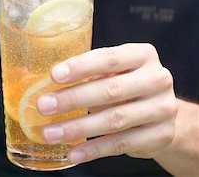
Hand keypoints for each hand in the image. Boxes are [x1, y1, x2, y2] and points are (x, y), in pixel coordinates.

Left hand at [37, 43, 177, 163]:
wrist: (162, 111)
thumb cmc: (128, 83)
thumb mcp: (116, 70)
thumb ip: (92, 71)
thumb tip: (50, 83)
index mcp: (143, 54)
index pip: (109, 58)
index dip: (80, 67)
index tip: (54, 75)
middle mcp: (157, 78)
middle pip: (111, 89)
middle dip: (73, 99)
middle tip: (44, 106)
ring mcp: (162, 108)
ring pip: (114, 119)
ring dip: (78, 128)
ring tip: (50, 133)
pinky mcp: (161, 135)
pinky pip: (121, 144)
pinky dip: (93, 149)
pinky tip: (73, 152)